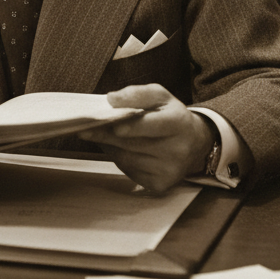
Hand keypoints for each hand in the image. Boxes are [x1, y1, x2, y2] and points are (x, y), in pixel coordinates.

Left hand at [79, 84, 213, 194]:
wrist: (194, 143)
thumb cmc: (170, 115)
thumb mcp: (159, 96)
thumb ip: (137, 94)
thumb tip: (112, 99)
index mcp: (179, 123)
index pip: (154, 125)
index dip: (133, 127)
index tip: (114, 126)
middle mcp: (177, 150)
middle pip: (134, 144)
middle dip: (106, 136)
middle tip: (85, 130)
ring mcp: (169, 170)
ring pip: (127, 159)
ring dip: (110, 147)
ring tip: (101, 135)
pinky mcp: (160, 185)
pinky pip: (129, 171)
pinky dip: (118, 159)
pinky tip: (118, 148)